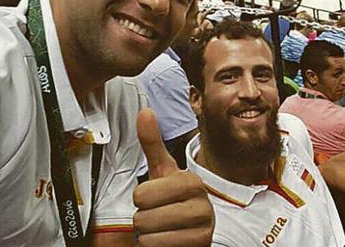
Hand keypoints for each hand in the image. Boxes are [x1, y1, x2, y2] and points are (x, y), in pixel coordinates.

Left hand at [133, 109, 213, 246]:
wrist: (192, 233)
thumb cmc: (174, 202)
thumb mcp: (163, 173)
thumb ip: (153, 143)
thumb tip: (145, 111)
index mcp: (191, 181)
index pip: (142, 194)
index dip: (142, 199)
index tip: (157, 198)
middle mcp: (202, 203)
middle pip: (143, 216)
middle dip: (145, 219)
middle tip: (159, 215)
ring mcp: (202, 227)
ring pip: (149, 235)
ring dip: (150, 236)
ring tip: (164, 229)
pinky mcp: (200, 245)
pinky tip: (170, 240)